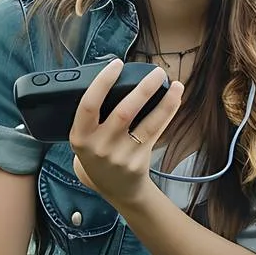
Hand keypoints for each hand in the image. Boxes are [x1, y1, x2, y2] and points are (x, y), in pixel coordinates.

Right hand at [68, 58, 184, 208]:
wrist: (116, 190)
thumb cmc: (99, 157)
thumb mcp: (84, 141)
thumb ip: (93, 118)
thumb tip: (114, 80)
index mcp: (80, 136)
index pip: (89, 104)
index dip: (103, 82)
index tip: (117, 64)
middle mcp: (99, 147)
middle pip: (123, 112)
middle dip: (143, 88)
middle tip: (156, 71)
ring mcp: (120, 155)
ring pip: (145, 123)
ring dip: (162, 101)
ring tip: (174, 83)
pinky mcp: (138, 161)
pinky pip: (155, 132)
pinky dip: (167, 112)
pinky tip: (175, 98)